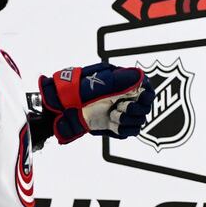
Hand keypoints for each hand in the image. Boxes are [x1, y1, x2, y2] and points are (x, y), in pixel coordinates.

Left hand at [30, 64, 153, 146]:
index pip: (147, 87)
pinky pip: (131, 130)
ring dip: (128, 120)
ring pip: (140, 120)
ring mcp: (120, 112)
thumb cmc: (74, 91)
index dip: (147, 94)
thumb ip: (119, 79)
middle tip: (118, 109)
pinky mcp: (117, 127)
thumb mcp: (96, 81)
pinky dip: (124, 129)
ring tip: (111, 116)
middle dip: (135, 109)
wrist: (59, 110)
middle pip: (146, 106)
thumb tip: (138, 75)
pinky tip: (112, 124)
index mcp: (121, 82)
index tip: (141, 97)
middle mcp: (123, 97)